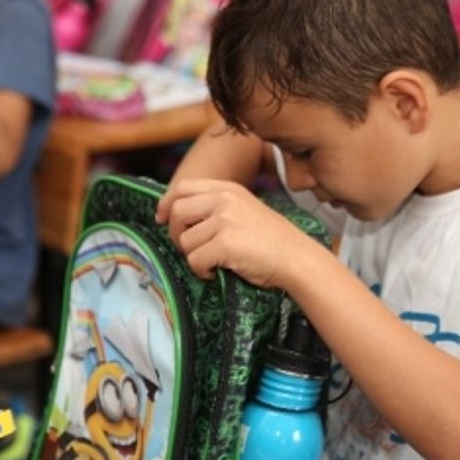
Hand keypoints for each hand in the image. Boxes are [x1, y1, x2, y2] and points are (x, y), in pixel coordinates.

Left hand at [156, 179, 317, 288]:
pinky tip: (217, 272)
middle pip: (176, 211)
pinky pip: (195, 260)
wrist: (297, 258)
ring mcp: (225, 220)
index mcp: (228, 189)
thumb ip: (216, 207)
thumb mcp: (244, 210)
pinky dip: (202, 272)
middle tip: (189, 249)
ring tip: (213, 262)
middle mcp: (225, 200)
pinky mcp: (226, 244)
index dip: (166, 203)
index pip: (182, 187)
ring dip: (193, 257)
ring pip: (184, 240)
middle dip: (175, 233)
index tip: (162, 219)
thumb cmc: (271, 241)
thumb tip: (177, 216)